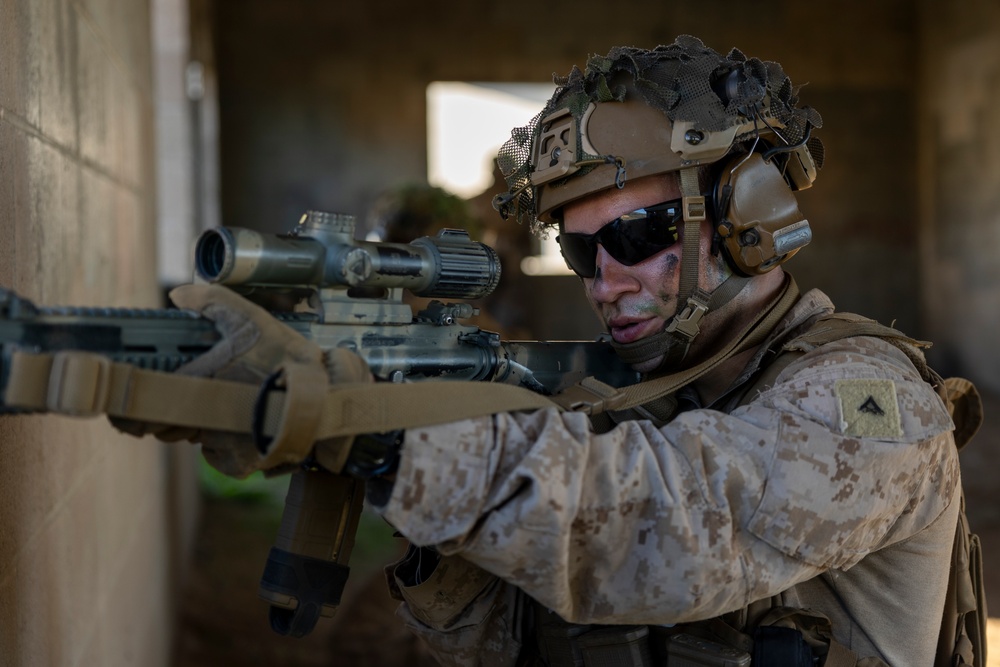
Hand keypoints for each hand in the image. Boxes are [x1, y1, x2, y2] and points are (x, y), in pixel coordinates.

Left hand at [111, 285, 371, 477]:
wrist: (325, 401)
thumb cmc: (287, 360)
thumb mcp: (253, 319)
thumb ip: (212, 301)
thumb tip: (178, 295)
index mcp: (197, 383)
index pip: (134, 416)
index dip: (124, 414)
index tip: (123, 408)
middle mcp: (202, 419)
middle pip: (163, 428)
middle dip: (171, 411)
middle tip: (193, 391)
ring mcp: (219, 444)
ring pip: (192, 437)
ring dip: (199, 422)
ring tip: (227, 401)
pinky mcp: (236, 462)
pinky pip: (216, 453)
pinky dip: (223, 441)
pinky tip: (243, 421)